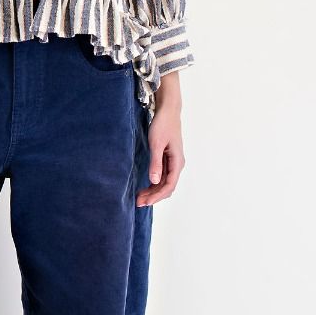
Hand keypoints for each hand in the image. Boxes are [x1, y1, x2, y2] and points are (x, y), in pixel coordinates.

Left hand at [136, 90, 185, 206]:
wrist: (168, 111)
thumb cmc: (163, 125)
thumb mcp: (156, 144)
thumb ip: (155, 163)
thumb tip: (154, 181)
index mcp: (177, 162)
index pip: (169, 186)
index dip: (157, 196)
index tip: (145, 202)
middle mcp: (177, 164)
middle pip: (167, 187)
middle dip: (154, 196)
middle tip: (138, 202)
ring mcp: (173, 162)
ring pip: (164, 183)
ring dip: (153, 191)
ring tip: (139, 197)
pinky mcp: (167, 159)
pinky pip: (162, 176)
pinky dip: (154, 183)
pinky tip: (145, 187)